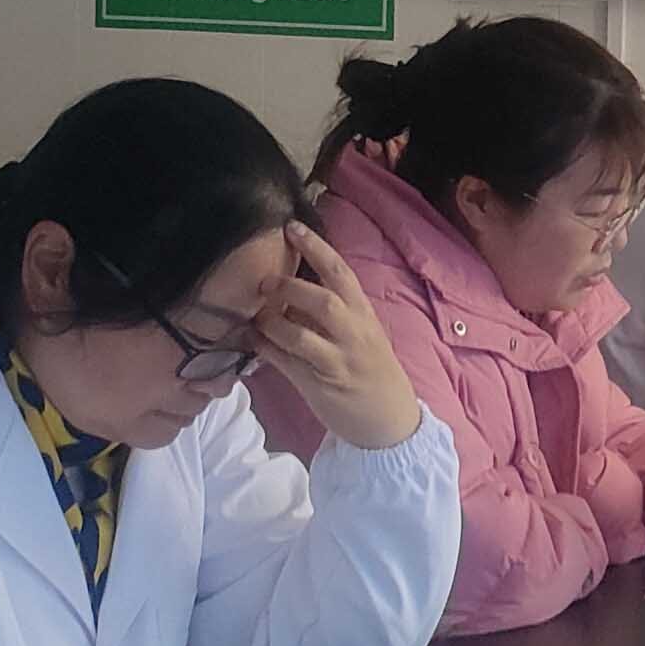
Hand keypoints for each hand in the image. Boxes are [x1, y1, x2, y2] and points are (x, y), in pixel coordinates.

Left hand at [255, 226, 422, 449]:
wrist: (390, 418)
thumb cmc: (371, 368)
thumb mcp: (362, 331)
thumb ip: (335, 309)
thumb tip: (294, 285)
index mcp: (364, 313)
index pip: (340, 272)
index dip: (315, 247)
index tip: (291, 227)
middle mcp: (354, 334)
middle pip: (322, 301)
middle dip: (289, 288)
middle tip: (264, 283)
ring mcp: (338, 361)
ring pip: (300, 335)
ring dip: (271, 323)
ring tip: (256, 318)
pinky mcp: (321, 386)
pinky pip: (287, 364)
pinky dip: (266, 350)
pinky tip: (253, 343)